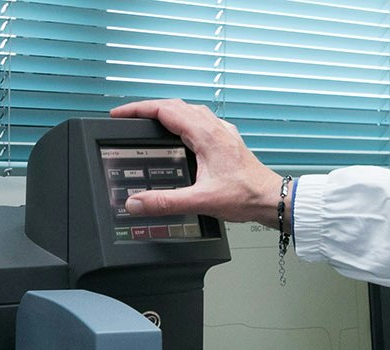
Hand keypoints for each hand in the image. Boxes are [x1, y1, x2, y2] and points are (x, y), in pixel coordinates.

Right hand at [110, 99, 283, 227]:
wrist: (270, 198)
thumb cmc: (244, 195)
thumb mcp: (200, 201)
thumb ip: (165, 202)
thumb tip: (136, 203)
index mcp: (205, 134)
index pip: (164, 110)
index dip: (137, 109)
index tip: (119, 113)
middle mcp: (214, 127)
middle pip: (175, 106)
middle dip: (148, 109)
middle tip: (128, 117)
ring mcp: (222, 132)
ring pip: (189, 111)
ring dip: (167, 112)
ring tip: (150, 122)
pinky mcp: (227, 140)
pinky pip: (201, 120)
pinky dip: (184, 121)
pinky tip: (182, 133)